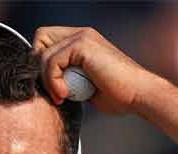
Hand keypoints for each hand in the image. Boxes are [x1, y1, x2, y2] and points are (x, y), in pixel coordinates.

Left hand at [32, 26, 147, 113]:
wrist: (138, 94)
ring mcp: (82, 37)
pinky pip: (51, 61)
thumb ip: (64, 77)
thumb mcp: (82, 84)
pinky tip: (66, 94)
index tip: (52, 88)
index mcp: (81, 41)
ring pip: (43, 53)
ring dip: (47, 80)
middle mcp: (81, 34)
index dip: (41, 63)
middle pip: (40, 38)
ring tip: (62, 96)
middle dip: (39, 66)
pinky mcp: (83, 45)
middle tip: (53, 89)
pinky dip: (53, 81)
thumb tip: (42, 83)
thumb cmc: (116, 94)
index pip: (45, 41)